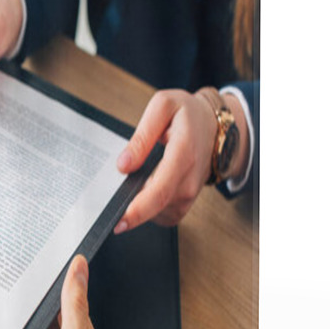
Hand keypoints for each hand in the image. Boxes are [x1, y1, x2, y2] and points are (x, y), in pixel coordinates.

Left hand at [115, 89, 248, 228]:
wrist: (213, 126)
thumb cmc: (188, 115)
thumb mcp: (163, 107)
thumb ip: (141, 137)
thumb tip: (123, 165)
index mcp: (183, 154)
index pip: (160, 191)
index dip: (138, 211)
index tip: (119, 221)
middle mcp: (190, 179)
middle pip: (156, 207)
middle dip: (130, 207)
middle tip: (116, 192)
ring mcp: (190, 194)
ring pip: (156, 213)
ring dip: (139, 204)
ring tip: (136, 179)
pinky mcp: (186, 203)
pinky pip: (162, 215)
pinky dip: (149, 207)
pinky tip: (145, 188)